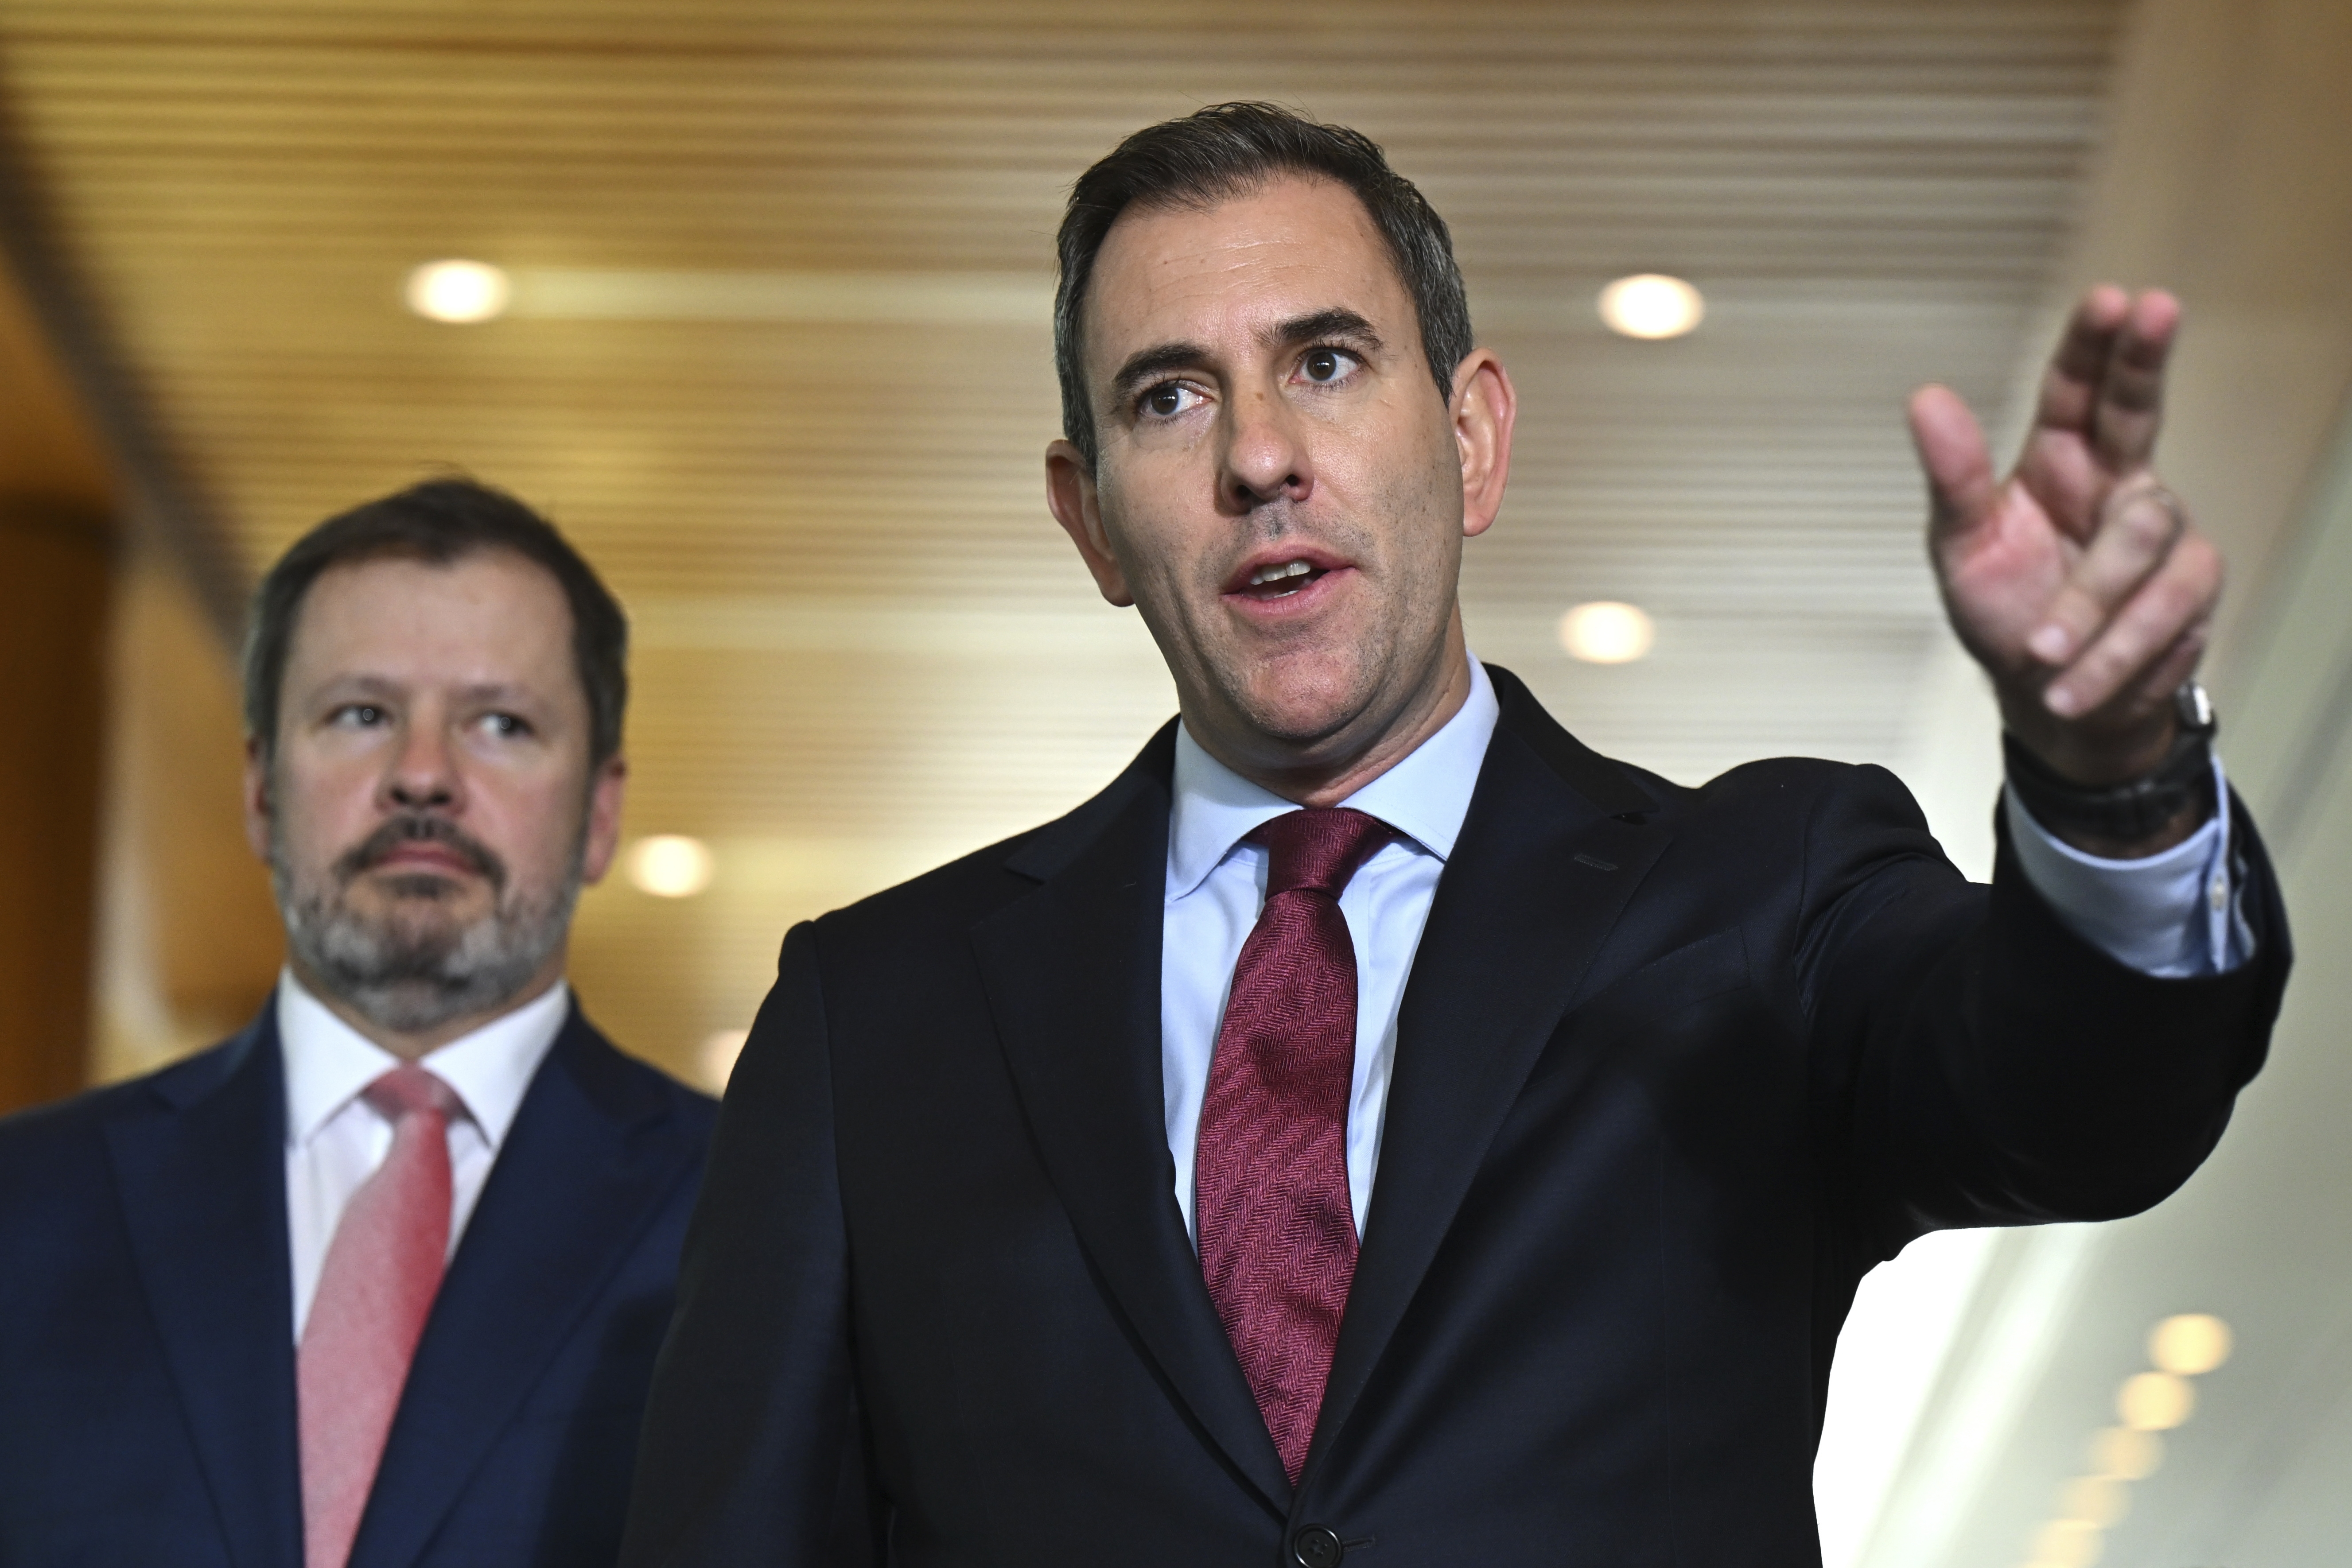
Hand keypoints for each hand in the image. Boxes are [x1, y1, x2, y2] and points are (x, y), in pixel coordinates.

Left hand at [1909, 286, 2220, 791]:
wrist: (2050, 698)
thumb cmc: (2006, 611)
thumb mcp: (1961, 549)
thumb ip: (1952, 479)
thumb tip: (1926, 397)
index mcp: (2058, 460)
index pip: (2078, 388)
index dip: (2095, 343)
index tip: (2111, 297)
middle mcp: (2117, 479)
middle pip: (2139, 406)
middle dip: (2145, 359)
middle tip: (2156, 307)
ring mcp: (2163, 530)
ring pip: (2141, 538)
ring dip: (2086, 607)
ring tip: (2040, 653)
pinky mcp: (2191, 586)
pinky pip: (2164, 607)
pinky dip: (2112, 652)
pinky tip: (2073, 684)